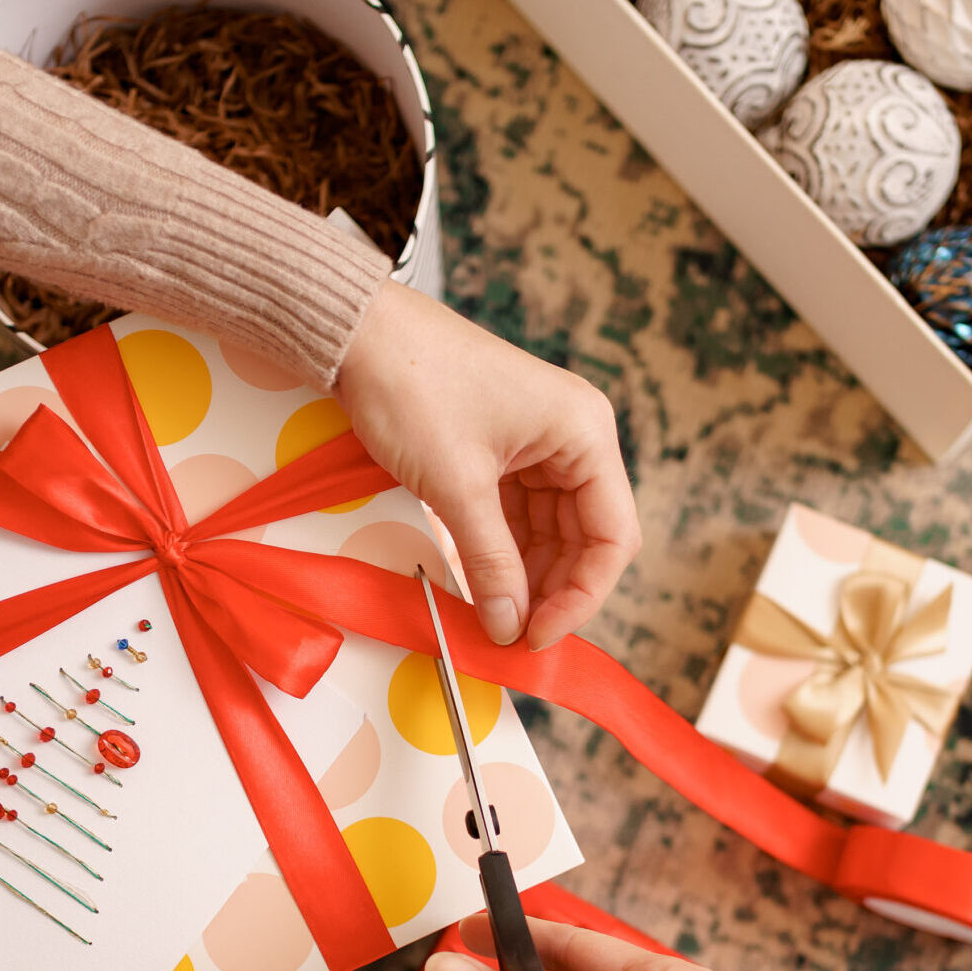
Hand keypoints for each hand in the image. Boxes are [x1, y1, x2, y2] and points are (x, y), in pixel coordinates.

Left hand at [334, 283, 639, 649]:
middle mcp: (575, 438)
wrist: (358, 333)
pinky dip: (501, 553)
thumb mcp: (456, 485)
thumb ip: (490, 562)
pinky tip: (481, 586)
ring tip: (493, 619)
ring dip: (525, 577)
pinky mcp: (506, 452)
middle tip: (512, 637)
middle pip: (585, 538)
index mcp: (585, 433)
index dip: (583, 596)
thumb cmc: (413, 387)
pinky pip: (518, 517)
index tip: (538, 636)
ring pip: (550, 533)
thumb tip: (509, 628)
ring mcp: (540, 445)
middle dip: (552, 591)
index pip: (613, 536)